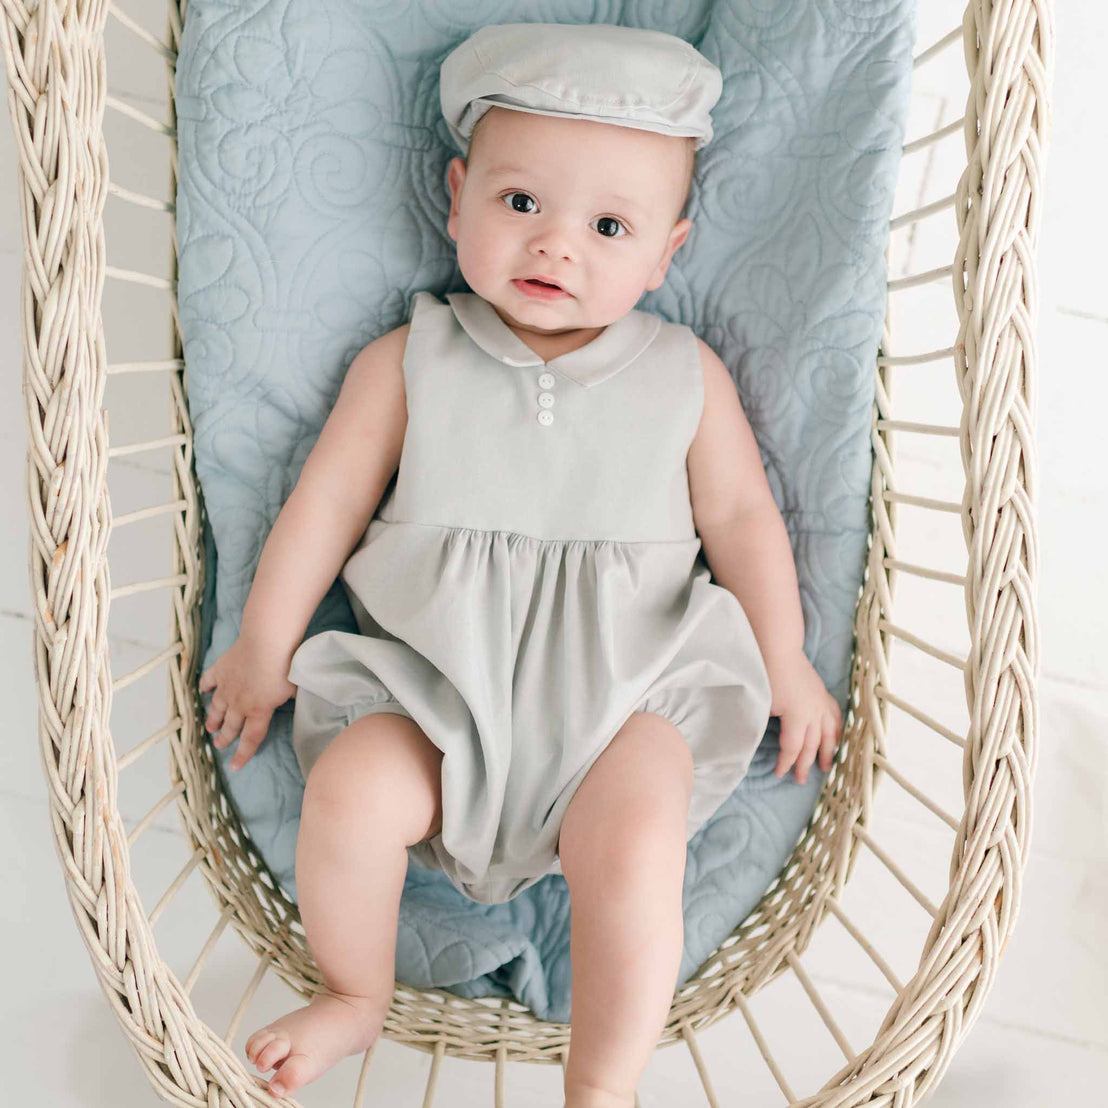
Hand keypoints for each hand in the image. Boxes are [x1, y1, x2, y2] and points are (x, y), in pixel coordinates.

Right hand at [198, 635, 296, 770]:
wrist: (266, 643)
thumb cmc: (285, 666)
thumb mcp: (296, 689)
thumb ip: (294, 700)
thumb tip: (304, 703)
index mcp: (259, 711)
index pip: (250, 739)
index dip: (242, 755)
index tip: (234, 766)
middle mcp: (239, 703)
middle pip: (230, 726)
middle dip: (224, 738)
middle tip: (219, 744)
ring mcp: (227, 686)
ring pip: (217, 708)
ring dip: (213, 719)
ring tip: (210, 727)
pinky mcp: (221, 669)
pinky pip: (209, 680)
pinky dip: (206, 686)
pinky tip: (203, 690)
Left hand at [764, 649, 842, 784]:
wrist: (779, 650)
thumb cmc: (767, 676)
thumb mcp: (763, 705)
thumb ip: (766, 726)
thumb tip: (765, 742)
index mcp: (797, 717)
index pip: (793, 748)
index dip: (786, 763)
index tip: (779, 773)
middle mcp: (814, 713)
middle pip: (811, 745)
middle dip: (805, 764)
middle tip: (800, 780)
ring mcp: (821, 703)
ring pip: (829, 733)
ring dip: (827, 752)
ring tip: (825, 767)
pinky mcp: (823, 694)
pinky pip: (835, 717)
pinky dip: (836, 730)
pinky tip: (836, 738)